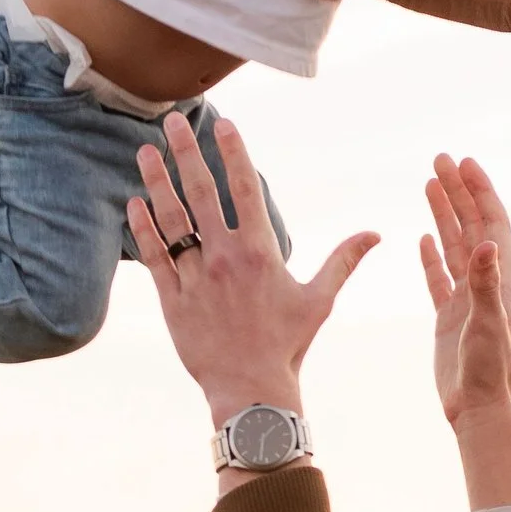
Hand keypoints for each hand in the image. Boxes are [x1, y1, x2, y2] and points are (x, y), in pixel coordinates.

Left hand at [128, 115, 376, 452]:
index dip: (234, 153)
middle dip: (185, 152)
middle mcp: (224, 258)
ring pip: (172, 220)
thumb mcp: (319, 300)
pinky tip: (135, 203)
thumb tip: (375, 234)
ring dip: (157, 182)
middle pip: (201, 193)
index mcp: (260, 252)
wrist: (251, 391)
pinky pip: (154, 256)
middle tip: (171, 120)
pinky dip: (143, 228)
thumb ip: (343, 261)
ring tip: (145, 151)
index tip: (223, 124)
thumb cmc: (288, 346)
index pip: (245, 189)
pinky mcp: (172, 300)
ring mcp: (195, 278)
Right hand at [420, 154, 510, 511]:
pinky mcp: (449, 317)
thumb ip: (485, 281)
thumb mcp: (488, 320)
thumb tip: (485, 244)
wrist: (480, 406)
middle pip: (471, 225)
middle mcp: (486, 282)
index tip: (463, 164)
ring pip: (453, 245)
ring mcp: (467, 298)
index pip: (492, 222)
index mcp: (502, 278)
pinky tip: (425, 237)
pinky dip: (432, 255)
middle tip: (439, 160)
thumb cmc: (489, 368)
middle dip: (457, 191)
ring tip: (428, 184)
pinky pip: (439, 277)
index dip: (479, 191)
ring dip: (443, 214)